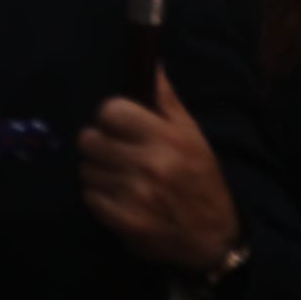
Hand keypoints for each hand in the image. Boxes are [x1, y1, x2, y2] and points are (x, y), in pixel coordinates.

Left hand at [78, 71, 240, 274]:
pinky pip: (89, 196)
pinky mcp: (125, 221)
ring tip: (122, 177)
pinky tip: (120, 198)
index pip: (110, 110)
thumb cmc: (200, 179)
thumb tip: (151, 62)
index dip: (111, 117)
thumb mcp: (191, 135)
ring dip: (99, 172)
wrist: (214, 237)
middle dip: (100, 144)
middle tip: (118, 153)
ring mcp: (135, 194)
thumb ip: (165, 99)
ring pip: (86, 168)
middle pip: (89, 139)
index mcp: (167, 137)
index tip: (119, 126)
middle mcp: (150, 163)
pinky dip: (100, 197)